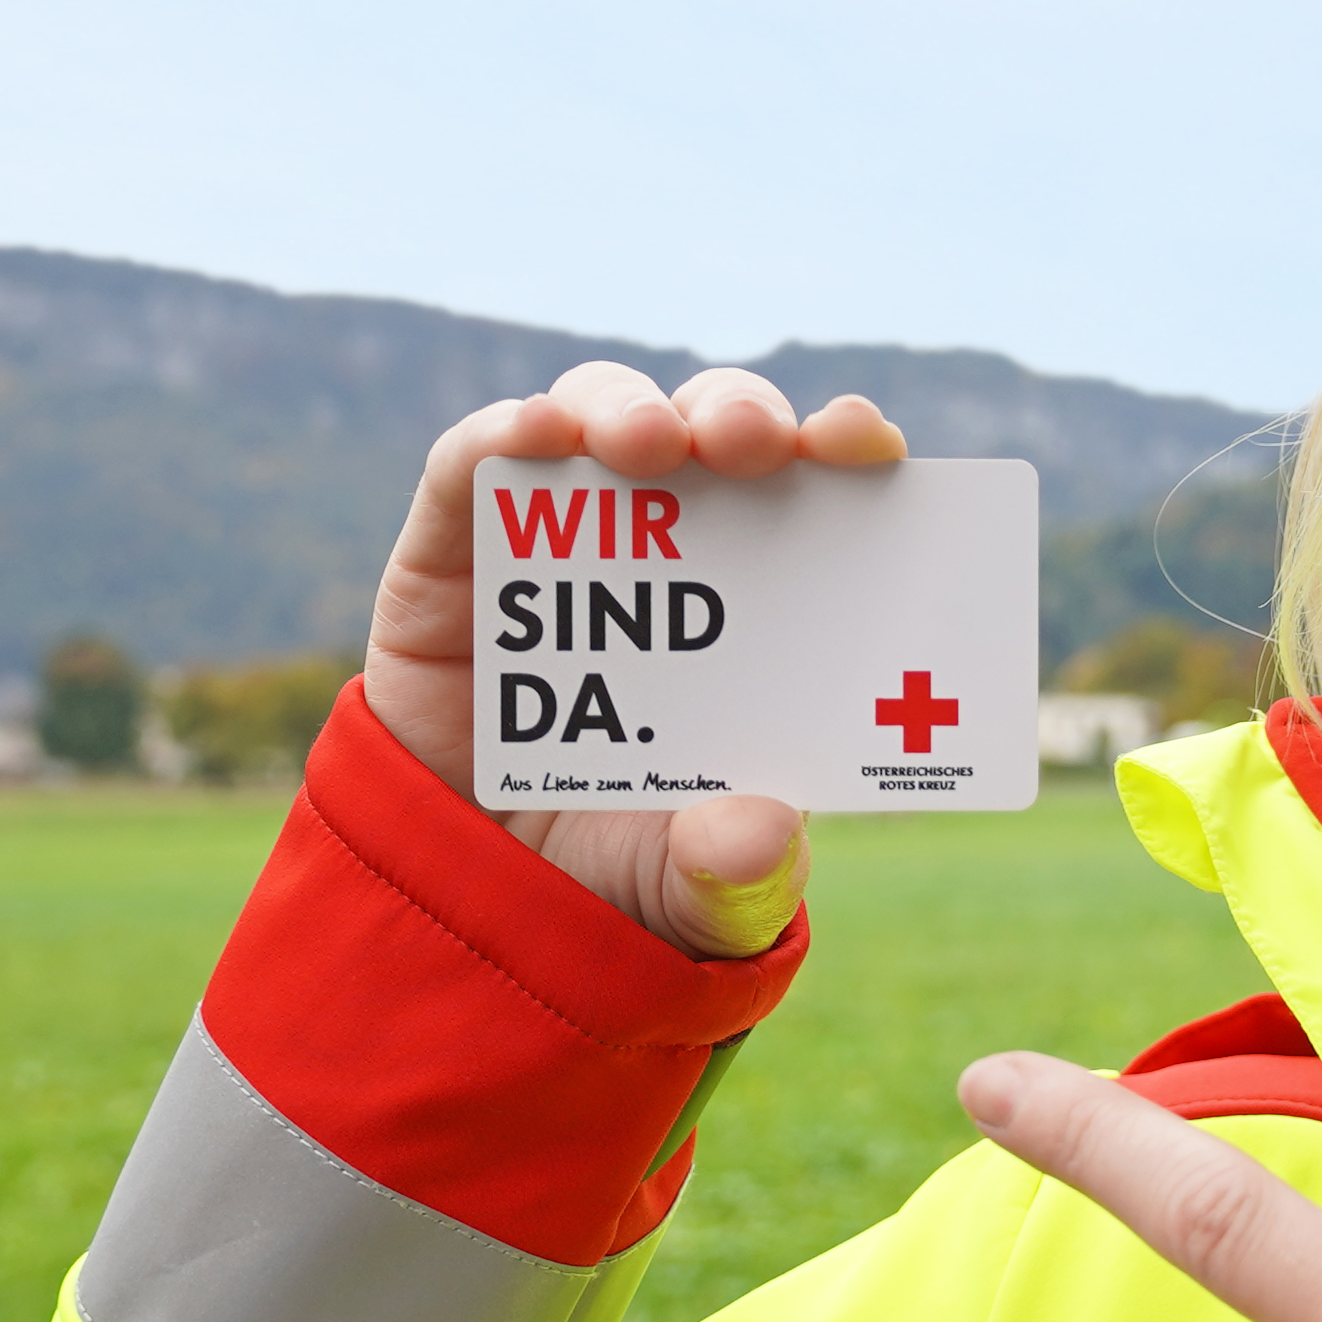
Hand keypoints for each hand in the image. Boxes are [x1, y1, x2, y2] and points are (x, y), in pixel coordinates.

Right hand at [365, 361, 908, 960]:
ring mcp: (565, 538)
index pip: (823, 494)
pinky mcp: (453, 549)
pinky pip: (472, 469)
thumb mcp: (700, 899)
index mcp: (768, 605)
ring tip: (647, 443)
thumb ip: (738, 878)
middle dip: (741, 416)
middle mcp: (675, 545)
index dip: (846, 447)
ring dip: (630, 411)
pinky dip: (501, 434)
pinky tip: (533, 433)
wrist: (477, 910)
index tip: (868, 444)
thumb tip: (759, 832)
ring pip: (604, 420)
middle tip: (755, 444)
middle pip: (718, 435)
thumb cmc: (625, 875)